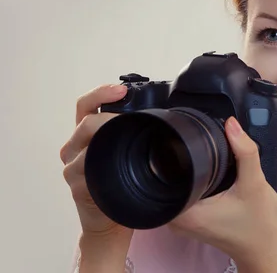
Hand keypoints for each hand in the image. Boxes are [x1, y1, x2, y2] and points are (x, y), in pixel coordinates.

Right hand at [60, 84, 133, 240]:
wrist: (109, 222)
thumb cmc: (121, 184)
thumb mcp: (125, 152)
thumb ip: (132, 134)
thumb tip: (167, 116)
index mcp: (87, 135)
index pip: (86, 105)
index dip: (101, 93)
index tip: (121, 90)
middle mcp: (75, 148)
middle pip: (85, 121)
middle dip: (109, 117)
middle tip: (133, 117)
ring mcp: (73, 167)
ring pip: (85, 145)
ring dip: (107, 140)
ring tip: (128, 141)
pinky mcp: (77, 186)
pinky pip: (87, 172)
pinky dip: (102, 166)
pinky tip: (115, 167)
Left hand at [168, 117, 276, 271]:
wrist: (264, 250)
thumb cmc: (259, 225)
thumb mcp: (255, 184)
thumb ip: (245, 152)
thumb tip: (232, 124)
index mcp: (186, 211)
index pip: (167, 172)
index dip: (177, 150)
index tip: (190, 136)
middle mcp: (178, 218)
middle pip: (170, 176)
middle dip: (186, 157)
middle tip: (205, 145)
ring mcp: (182, 221)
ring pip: (177, 184)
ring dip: (190, 169)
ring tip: (209, 158)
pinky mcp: (191, 220)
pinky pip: (185, 192)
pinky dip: (196, 181)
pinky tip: (210, 173)